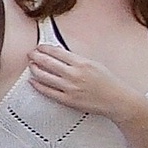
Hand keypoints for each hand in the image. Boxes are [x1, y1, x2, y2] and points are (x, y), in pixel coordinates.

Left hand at [17, 38, 141, 125]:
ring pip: (44, 76)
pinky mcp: (67, 100)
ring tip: (31, 65)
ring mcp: (69, 88)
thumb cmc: (108, 82)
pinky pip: (47, 92)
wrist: (117, 100)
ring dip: (34, 69)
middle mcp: (74, 75)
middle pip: (47, 62)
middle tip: (30, 54)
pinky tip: (32, 81)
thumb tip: (58, 54)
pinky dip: (37, 85)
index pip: (57, 52)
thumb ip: (76, 59)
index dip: (44, 48)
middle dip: (35, 56)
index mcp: (82, 63)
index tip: (39, 47)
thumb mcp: (94, 64)